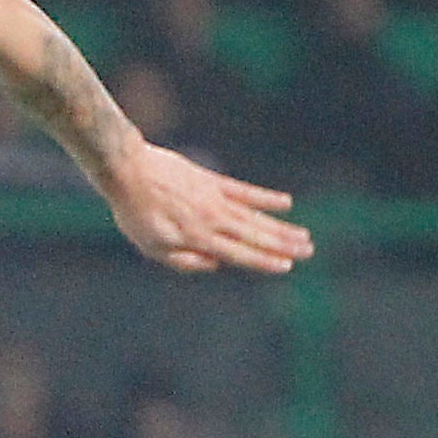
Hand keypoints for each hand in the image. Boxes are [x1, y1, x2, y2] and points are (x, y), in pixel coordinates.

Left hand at [101, 142, 313, 273]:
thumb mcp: (151, 246)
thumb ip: (184, 260)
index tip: (287, 266)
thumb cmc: (136, 213)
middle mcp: (212, 219)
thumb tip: (216, 265)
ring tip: (303, 235)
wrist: (129, 171)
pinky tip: (286, 203)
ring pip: (254, 216)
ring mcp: (215, 199)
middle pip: (254, 235)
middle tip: (308, 251)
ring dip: (280, 227)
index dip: (263, 261)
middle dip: (282, 245)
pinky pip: (245, 191)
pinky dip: (265, 198)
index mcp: (197, 238)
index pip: (238, 253)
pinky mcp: (213, 181)